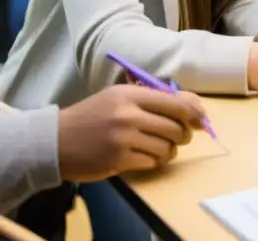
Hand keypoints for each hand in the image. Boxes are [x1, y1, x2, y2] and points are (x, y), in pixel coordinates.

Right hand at [58, 85, 206, 182]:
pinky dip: (155, 162)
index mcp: (131, 94)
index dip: (194, 113)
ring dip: (170, 151)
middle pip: (176, 127)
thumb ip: (154, 98)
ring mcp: (123, 139)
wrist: (55, 141)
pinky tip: (147, 157)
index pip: (176, 103)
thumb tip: (194, 105)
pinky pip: (152, 163)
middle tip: (181, 137)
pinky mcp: (117, 161)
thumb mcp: (120, 97)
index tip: (202, 120)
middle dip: (184, 135)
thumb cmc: (92, 116)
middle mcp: (129, 115)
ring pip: (167, 147)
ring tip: (163, 149)